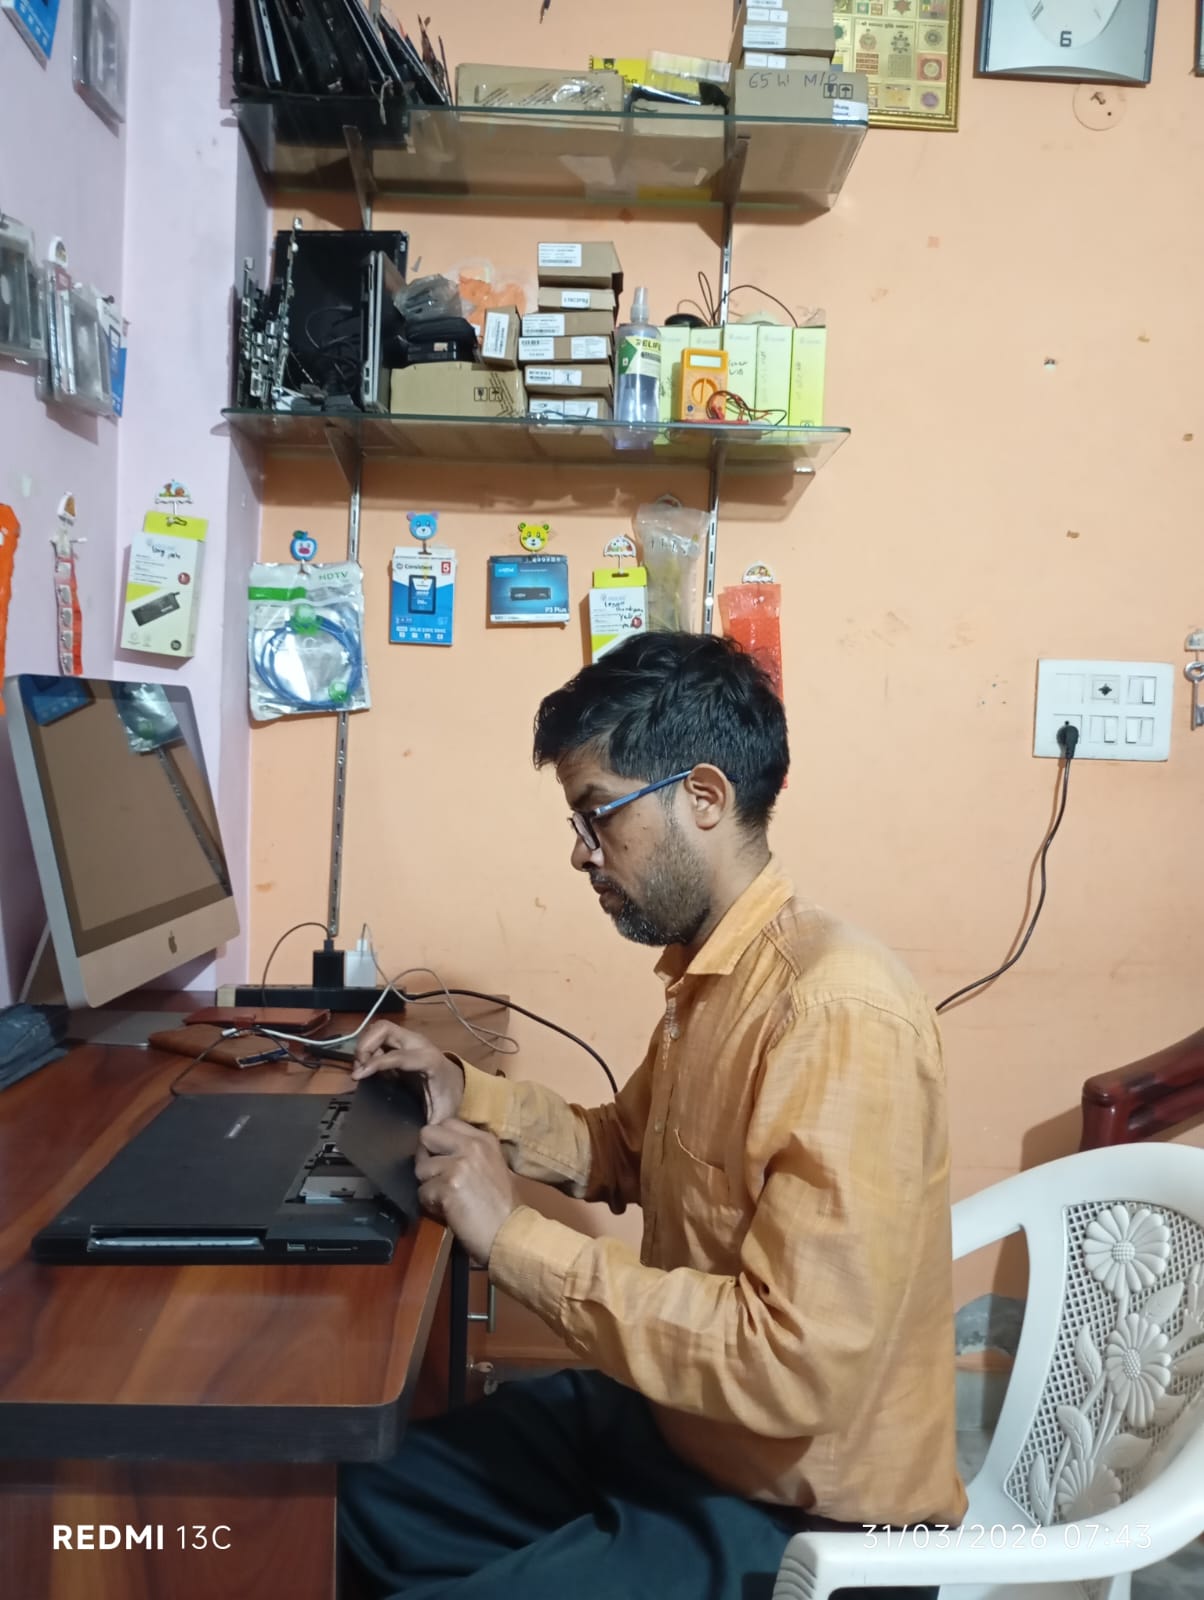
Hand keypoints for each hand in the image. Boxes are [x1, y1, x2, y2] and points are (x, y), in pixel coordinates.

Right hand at [351, 1021, 463, 1123]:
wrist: (460, 1083)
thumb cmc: (450, 1098)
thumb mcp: (442, 1115)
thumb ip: (431, 1129)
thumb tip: (418, 1146)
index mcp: (429, 1061)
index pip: (398, 1055)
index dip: (376, 1063)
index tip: (359, 1075)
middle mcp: (419, 1044)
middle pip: (384, 1029)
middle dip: (365, 1045)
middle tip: (358, 1069)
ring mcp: (409, 1040)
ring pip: (379, 1029)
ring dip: (365, 1044)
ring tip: (362, 1067)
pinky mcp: (402, 1042)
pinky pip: (380, 1036)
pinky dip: (369, 1046)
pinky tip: (368, 1066)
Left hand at [414, 1119, 516, 1264]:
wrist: (510, 1233)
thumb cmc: (504, 1207)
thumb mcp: (492, 1166)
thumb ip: (469, 1153)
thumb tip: (439, 1151)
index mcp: (484, 1139)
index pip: (447, 1123)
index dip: (438, 1142)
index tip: (442, 1158)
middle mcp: (471, 1145)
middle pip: (427, 1135)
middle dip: (426, 1156)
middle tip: (437, 1176)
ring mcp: (459, 1164)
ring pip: (420, 1168)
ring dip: (428, 1186)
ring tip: (446, 1199)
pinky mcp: (448, 1186)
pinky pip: (422, 1192)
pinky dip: (431, 1205)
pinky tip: (448, 1212)